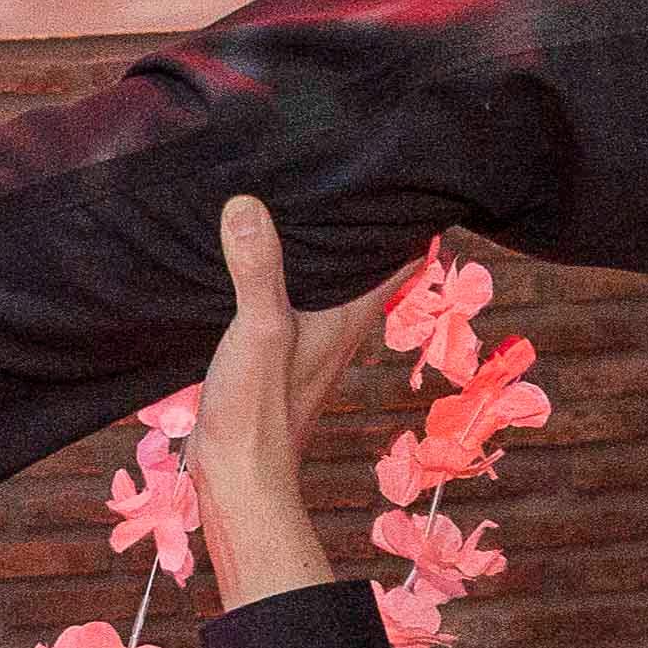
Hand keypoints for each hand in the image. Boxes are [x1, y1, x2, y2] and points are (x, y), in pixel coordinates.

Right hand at [191, 197, 391, 611]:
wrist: (236, 477)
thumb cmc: (258, 411)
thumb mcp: (259, 332)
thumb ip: (258, 270)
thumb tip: (248, 205)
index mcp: (350, 314)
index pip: (405, 255)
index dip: (411, 214)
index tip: (411, 174)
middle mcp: (341, 325)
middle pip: (370, 263)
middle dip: (368, 221)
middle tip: (355, 170)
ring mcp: (312, 341)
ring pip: (333, 281)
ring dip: (330, 249)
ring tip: (312, 199)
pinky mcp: (279, 353)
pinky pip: (295, 299)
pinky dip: (290, 274)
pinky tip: (265, 256)